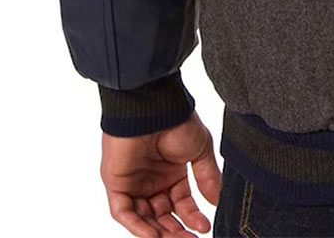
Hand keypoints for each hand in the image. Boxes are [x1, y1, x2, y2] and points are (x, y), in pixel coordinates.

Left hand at [101, 112, 221, 237]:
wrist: (155, 108)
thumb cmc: (178, 122)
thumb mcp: (200, 151)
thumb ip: (208, 177)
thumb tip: (217, 203)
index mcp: (171, 172)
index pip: (181, 203)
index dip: (192, 217)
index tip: (205, 227)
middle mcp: (151, 181)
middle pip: (162, 216)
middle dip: (176, 231)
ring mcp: (133, 184)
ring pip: (143, 219)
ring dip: (158, 233)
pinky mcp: (116, 184)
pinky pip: (124, 212)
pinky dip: (137, 227)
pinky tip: (154, 236)